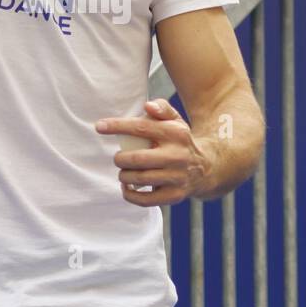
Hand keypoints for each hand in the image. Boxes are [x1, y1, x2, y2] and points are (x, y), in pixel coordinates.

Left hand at [95, 99, 214, 206]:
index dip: (117, 127)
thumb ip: (162, 108)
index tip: (99, 126)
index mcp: (175, 134)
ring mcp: (176, 177)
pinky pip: (144, 199)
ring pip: (138, 179)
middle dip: (120, 159)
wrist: (206, 169)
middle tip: (119, 158)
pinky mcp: (174, 196)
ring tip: (124, 171)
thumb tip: (147, 106)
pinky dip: (129, 194)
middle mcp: (177, 156)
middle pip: (136, 159)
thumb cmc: (181, 141)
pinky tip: (127, 186)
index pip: (141, 128)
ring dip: (123, 175)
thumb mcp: (177, 121)